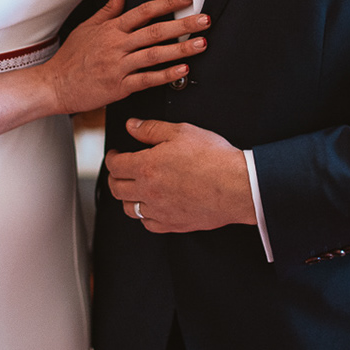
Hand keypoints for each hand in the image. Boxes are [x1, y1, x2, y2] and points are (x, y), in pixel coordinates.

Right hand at [42, 0, 208, 114]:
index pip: (144, 11)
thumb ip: (109, 9)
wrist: (55, 85)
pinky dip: (165, 75)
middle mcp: (116, 45)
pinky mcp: (118, 86)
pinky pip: (146, 79)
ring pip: (154, 54)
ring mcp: (118, 66)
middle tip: (204, 20)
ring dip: (180, 49)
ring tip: (201, 43)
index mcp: (111, 29)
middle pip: (154, 31)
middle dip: (182, 25)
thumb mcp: (87, 26)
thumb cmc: (71, 57)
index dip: (168, 3)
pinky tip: (182, 71)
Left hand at [106, 119, 254, 233]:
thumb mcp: (182, 132)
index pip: (115, 165)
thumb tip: (132, 126)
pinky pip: (149, 223)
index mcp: (147, 167)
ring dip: (127, 197)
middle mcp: (149, 191)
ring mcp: (160, 210)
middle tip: (120, 170)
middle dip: (114, 177)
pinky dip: (145, 215)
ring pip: (130, 209)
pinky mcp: (173, 223)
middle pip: (116, 188)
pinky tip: (152, 206)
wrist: (237, 186)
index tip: (115, 154)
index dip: (111, 157)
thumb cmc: (214, 159)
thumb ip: (151, 129)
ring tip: (134, 188)